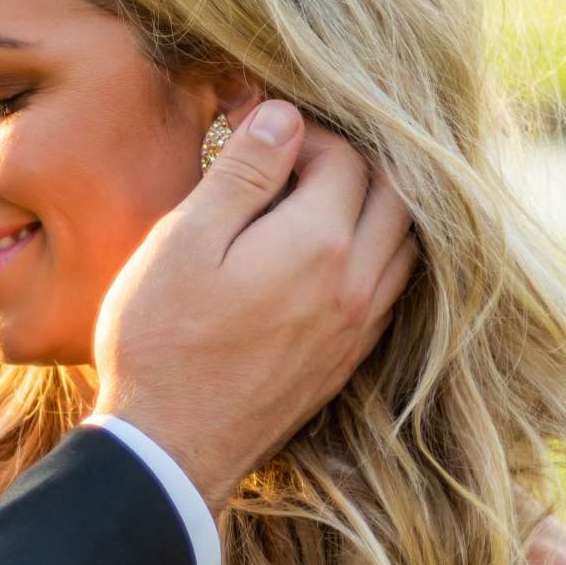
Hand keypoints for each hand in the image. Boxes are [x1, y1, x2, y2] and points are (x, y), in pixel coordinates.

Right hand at [93, 98, 417, 506]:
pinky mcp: (348, 360)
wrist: (169, 448)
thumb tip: (284, 116)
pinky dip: (376, 254)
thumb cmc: (161, 340)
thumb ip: (242, 174)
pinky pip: (391, 289)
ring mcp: (359, 326)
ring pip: (404, 243)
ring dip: (374, 207)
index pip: (346, 157)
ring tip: (317, 200)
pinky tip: (329, 256)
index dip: (303, 134)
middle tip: (292, 162)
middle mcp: (357, 282)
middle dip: (352, 162)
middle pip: (394, 192)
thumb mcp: (183, 242)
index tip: (256, 138)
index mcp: (318, 243)